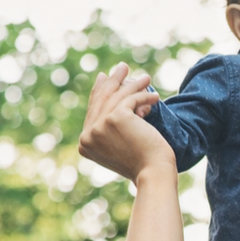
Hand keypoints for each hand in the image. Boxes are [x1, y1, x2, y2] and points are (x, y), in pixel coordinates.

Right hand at [79, 63, 171, 182]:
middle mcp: (88, 135)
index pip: (92, 111)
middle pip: (101, 100)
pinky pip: (131, 100)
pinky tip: (155, 97)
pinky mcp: (115, 118)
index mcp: (84, 144)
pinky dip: (144, 96)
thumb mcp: (119, 144)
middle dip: (114, 81)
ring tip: (146, 78)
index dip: (100, 92)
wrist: (153, 173)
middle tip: (123, 67)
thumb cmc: (141, 162)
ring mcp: (99, 127)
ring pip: (117, 98)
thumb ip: (110, 126)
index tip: (106, 77)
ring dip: (133, 85)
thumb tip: (110, 97)